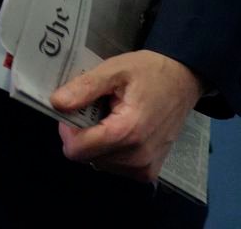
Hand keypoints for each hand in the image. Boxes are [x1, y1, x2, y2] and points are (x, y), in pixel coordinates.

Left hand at [52, 49, 201, 182]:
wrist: (183, 80)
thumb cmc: (149, 72)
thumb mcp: (114, 69)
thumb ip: (84, 88)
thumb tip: (57, 103)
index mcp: (127, 132)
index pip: (78, 150)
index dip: (68, 130)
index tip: (75, 110)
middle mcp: (138, 157)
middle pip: (87, 156)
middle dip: (84, 134)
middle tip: (98, 109)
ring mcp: (145, 168)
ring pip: (99, 162)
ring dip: (98, 142)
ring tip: (113, 117)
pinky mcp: (149, 171)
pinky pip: (115, 166)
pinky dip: (111, 150)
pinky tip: (122, 130)